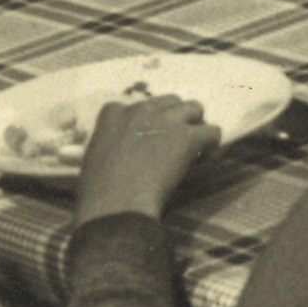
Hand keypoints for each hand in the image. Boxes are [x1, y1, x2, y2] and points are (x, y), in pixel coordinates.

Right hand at [73, 92, 217, 218]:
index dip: (150, 123)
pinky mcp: (187, 137)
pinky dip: (212, 144)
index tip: (153, 139)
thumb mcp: (95, 156)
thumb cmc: (98, 190)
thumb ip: (111, 143)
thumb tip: (125, 151)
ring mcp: (165, 121)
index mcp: (114, 112)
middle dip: (177, 118)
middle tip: (178, 140)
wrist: (115, 204)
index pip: (140, 106)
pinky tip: (207, 157)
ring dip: (196, 125)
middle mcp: (141, 109)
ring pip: (194, 108)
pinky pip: (212, 131)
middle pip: (171, 102)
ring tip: (196, 146)